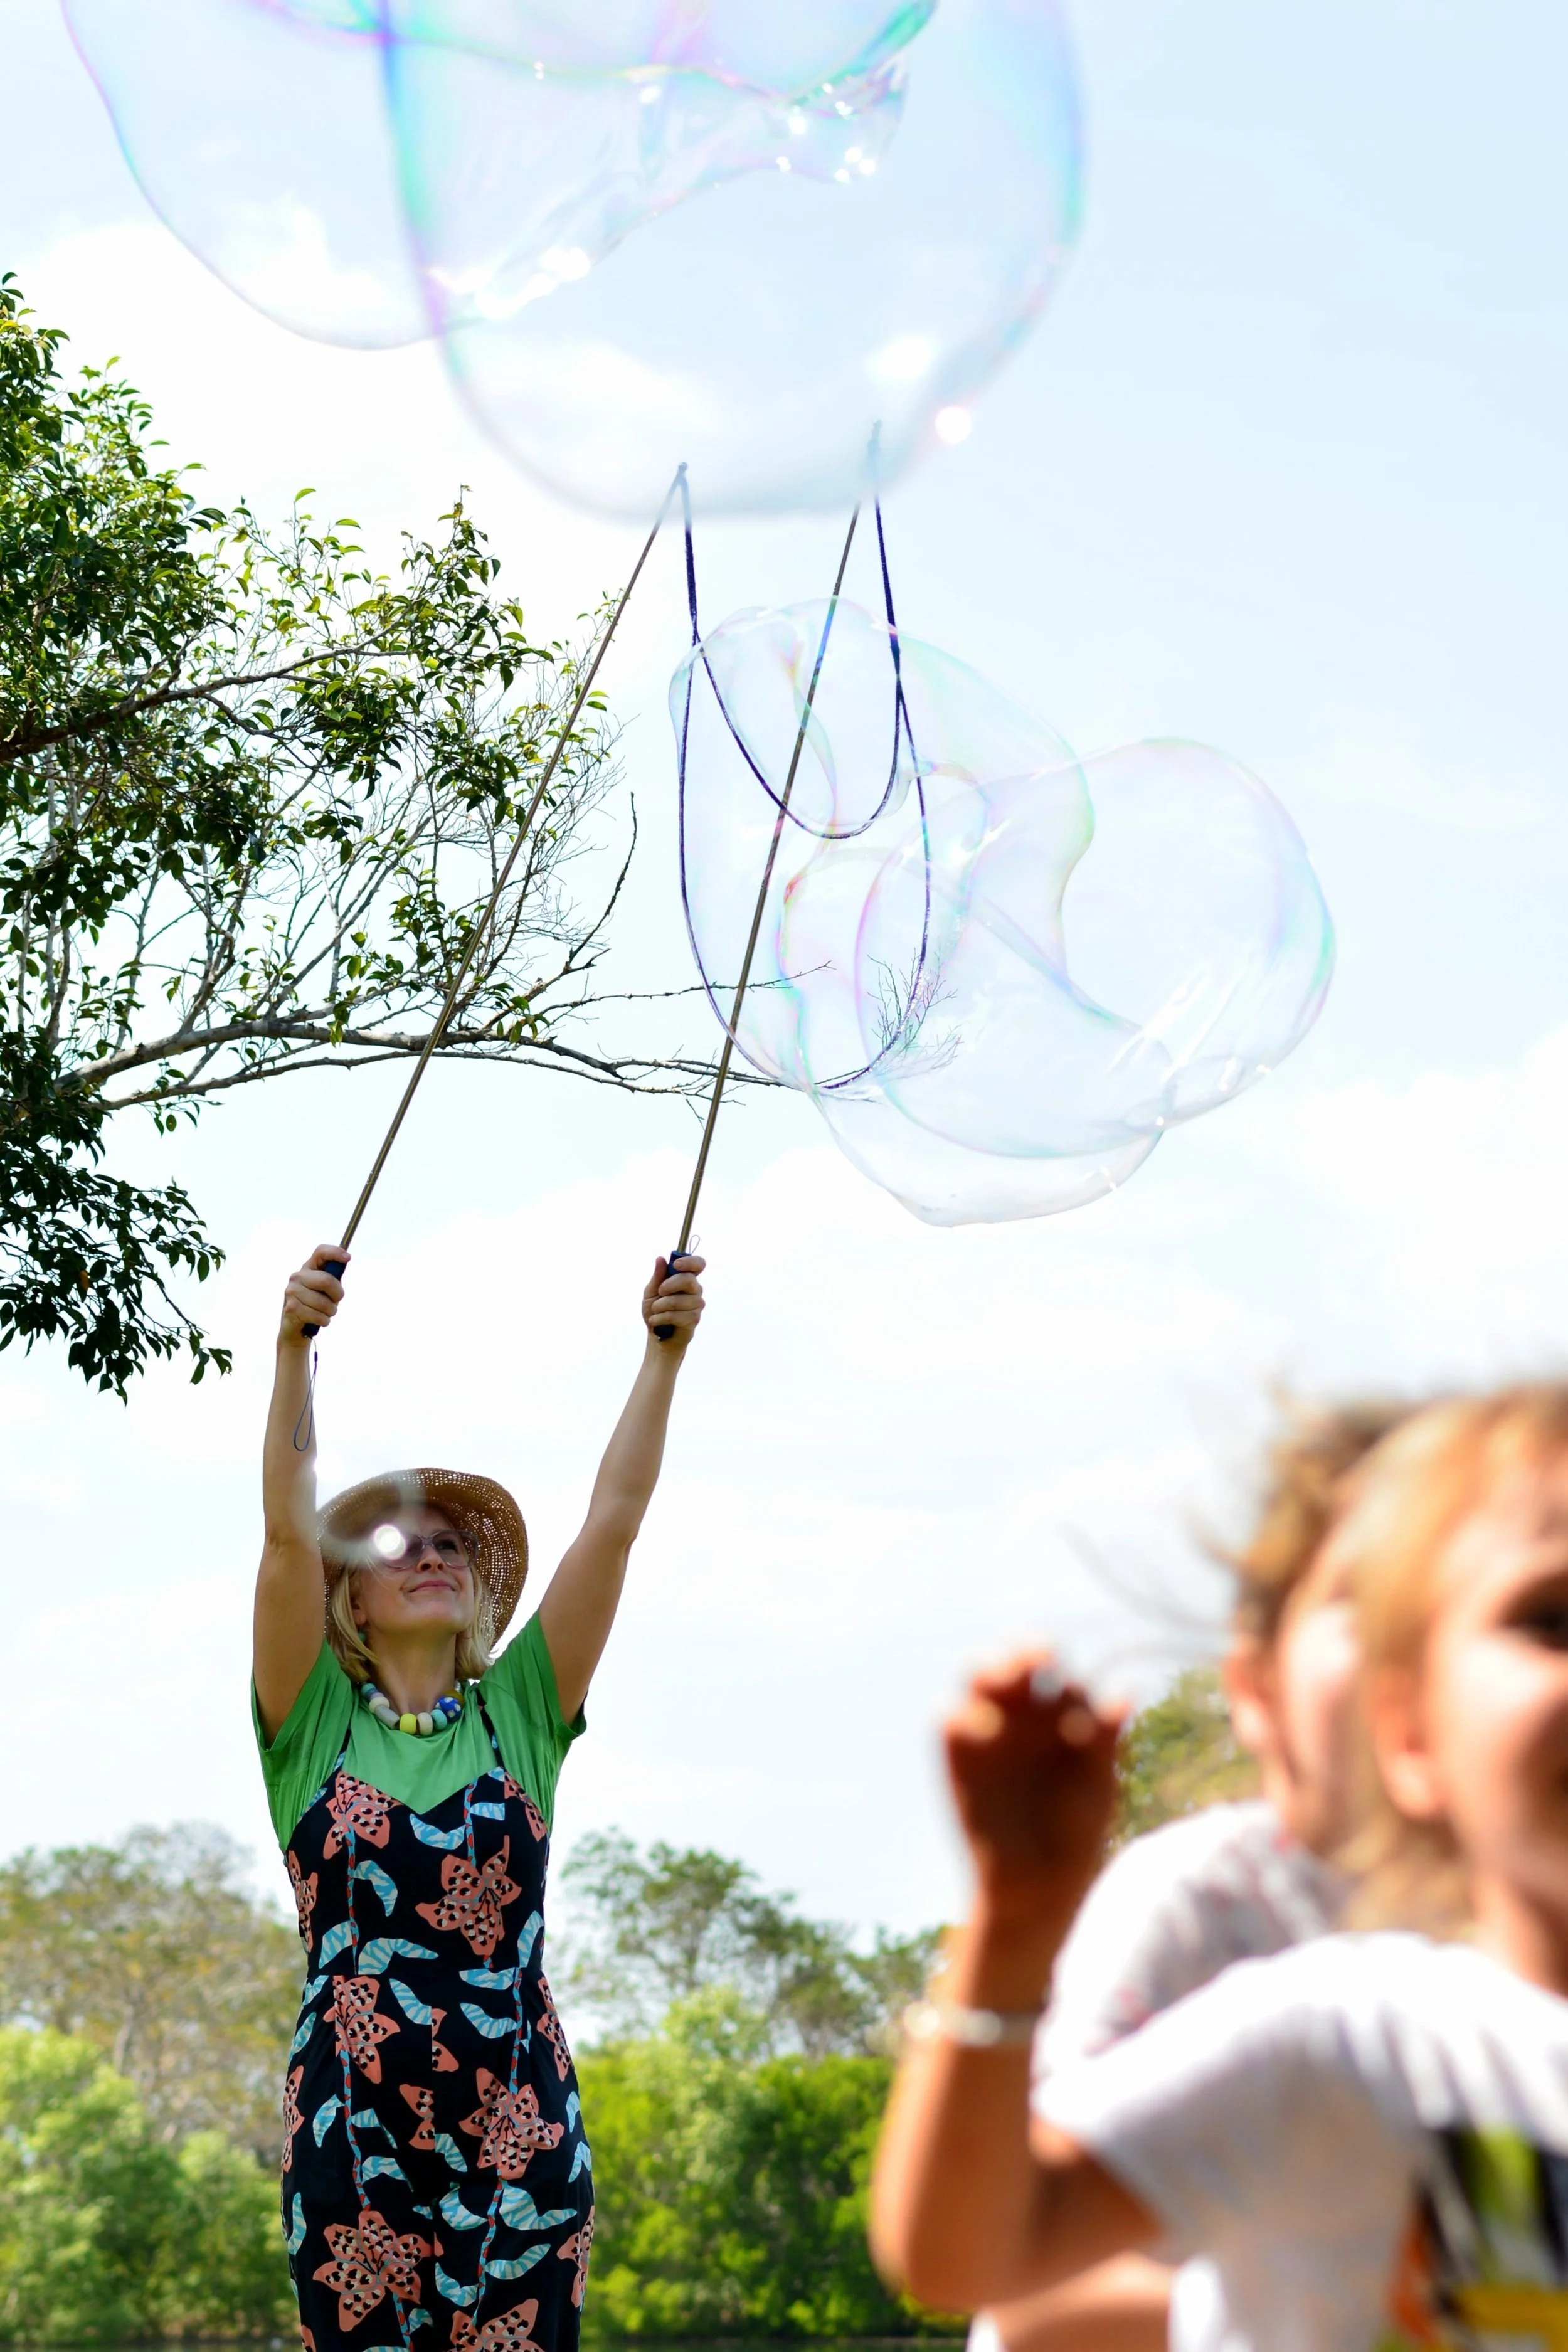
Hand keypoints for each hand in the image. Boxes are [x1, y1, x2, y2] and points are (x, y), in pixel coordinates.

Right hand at [279, 1244, 349, 1347]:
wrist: (296, 1328)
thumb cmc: (315, 1305)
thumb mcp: (325, 1289)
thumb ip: (333, 1277)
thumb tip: (345, 1259)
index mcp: (308, 1268)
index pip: (320, 1252)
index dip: (335, 1252)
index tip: (347, 1258)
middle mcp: (297, 1277)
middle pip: (326, 1280)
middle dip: (337, 1295)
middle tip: (335, 1302)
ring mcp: (291, 1292)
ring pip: (324, 1303)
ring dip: (331, 1312)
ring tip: (324, 1313)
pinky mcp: (291, 1308)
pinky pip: (319, 1316)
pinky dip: (324, 1321)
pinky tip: (317, 1320)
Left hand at [642, 1252, 705, 1348]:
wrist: (657, 1334)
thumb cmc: (655, 1310)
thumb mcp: (651, 1291)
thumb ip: (657, 1276)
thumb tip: (660, 1259)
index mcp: (686, 1278)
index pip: (698, 1264)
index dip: (690, 1262)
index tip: (676, 1265)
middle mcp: (695, 1290)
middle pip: (689, 1279)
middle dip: (670, 1285)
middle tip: (660, 1291)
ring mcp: (696, 1305)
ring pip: (680, 1300)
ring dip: (661, 1305)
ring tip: (654, 1311)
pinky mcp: (694, 1319)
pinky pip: (677, 1315)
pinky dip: (661, 1318)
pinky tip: (656, 1321)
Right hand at [944, 1653, 1123, 1932]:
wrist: (1036, 1884)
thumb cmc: (1075, 1833)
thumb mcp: (1095, 1784)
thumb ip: (1101, 1739)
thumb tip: (1126, 1692)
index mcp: (1062, 1718)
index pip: (1061, 1678)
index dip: (1068, 1682)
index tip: (1079, 1697)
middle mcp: (1023, 1715)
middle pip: (1017, 1662)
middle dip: (1024, 1650)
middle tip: (1040, 1656)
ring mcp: (989, 1730)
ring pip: (980, 1675)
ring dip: (992, 1667)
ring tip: (1007, 1677)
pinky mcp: (957, 1754)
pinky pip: (949, 1718)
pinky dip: (962, 1715)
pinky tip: (985, 1729)